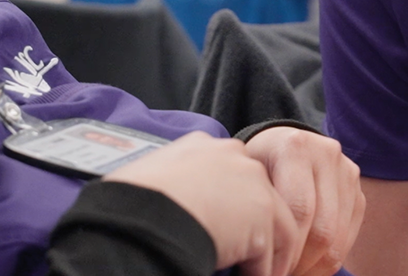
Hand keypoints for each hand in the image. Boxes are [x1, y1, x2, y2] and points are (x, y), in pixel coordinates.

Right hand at [104, 132, 303, 275]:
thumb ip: (173, 185)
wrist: (143, 216)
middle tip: (249, 253)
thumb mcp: (149, 179)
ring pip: (277, 227)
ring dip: (268, 258)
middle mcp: (234, 156)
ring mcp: (254, 185)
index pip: (230, 171)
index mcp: (202, 145)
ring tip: (255, 275)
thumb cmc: (130, 202)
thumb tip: (172, 209)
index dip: (231, 202)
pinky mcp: (263, 217)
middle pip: (262, 195)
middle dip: (259, 226)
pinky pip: (271, 257)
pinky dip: (261, 274)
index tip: (225, 225)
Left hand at [244, 127, 365, 275]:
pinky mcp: (359, 192)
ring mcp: (347, 173)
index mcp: (294, 147)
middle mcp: (327, 154)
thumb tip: (257, 254)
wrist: (280, 144)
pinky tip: (306, 264)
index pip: (299, 211)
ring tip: (290, 272)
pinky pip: (348, 239)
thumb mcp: (247, 176)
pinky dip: (327, 260)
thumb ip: (254, 205)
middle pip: (322, 230)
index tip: (265, 270)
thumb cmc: (255, 166)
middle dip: (299, 263)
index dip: (284, 249)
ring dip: (314, 267)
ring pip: (337, 240)